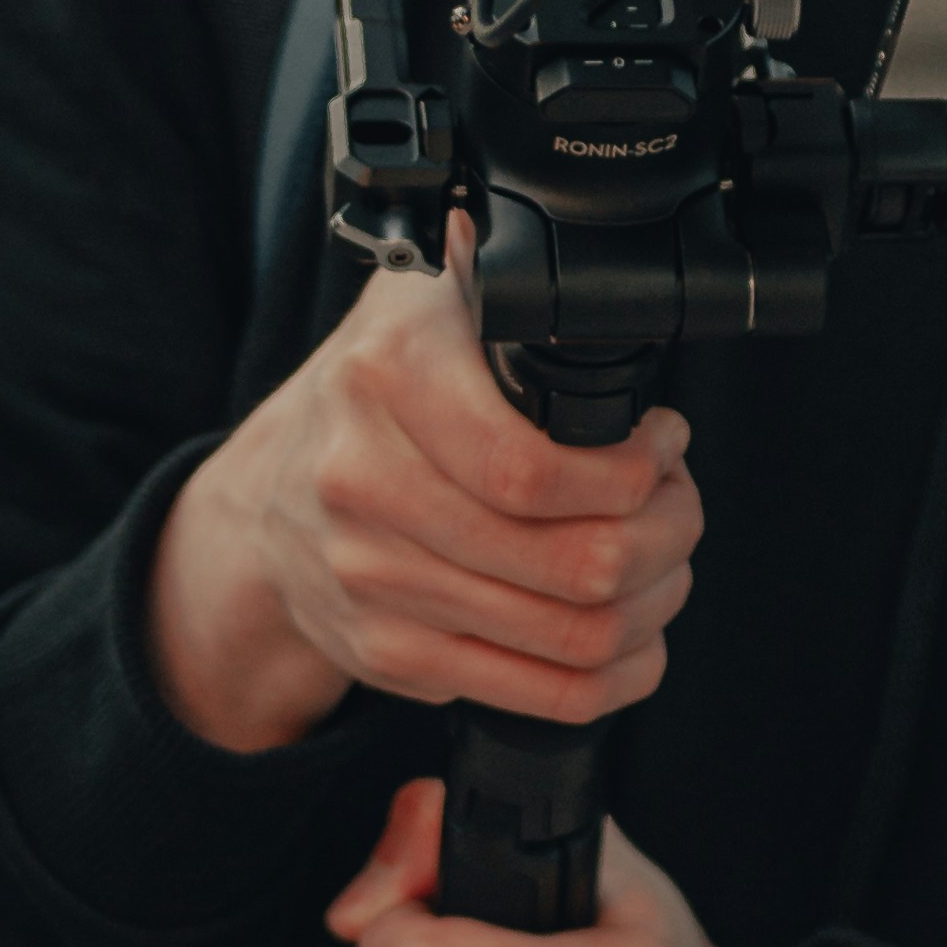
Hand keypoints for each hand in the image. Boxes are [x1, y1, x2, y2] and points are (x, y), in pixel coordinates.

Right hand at [147, 214, 700, 754]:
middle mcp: (366, 484)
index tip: (663, 448)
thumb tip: (582, 254)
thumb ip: (492, 271)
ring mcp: (372, 580)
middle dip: (668, 538)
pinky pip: (537, 693)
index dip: (634, 473)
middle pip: (575, 561)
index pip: (535, 468)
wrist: (266, 500)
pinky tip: (634, 638)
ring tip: (665, 566)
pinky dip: (612, 674)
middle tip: (679, 509)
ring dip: (652, 606)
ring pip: (570, 636)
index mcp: (386, 378)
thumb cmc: (374, 394)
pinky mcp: (388, 653)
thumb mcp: (422, 301)